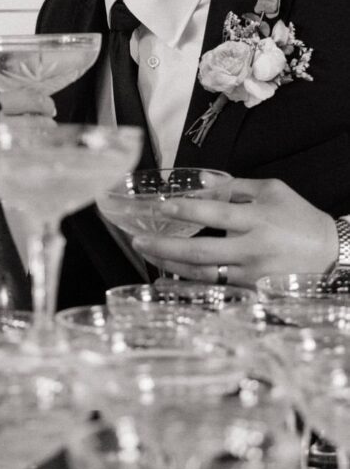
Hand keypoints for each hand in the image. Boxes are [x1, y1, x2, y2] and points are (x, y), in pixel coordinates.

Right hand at [0, 88, 55, 196]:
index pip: (26, 100)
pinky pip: (20, 163)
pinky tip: (25, 155)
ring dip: (40, 141)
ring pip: (31, 143)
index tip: (47, 106)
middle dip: (45, 123)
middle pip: (35, 122)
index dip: (42, 102)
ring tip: (40, 139)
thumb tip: (18, 104)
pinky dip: (26, 158)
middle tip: (47, 122)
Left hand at [131, 177, 338, 285]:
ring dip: (171, 265)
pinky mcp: (251, 290)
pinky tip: (169, 275)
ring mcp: (251, 273)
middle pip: (201, 251)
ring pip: (204, 273)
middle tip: (138, 240)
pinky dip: (189, 281)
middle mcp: (253, 248)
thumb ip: (233, 186)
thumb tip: (199, 179)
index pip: (216, 213)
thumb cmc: (299, 219)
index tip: (162, 207)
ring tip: (148, 255)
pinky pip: (215, 286)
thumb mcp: (272, 191)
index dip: (187, 209)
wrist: (330, 254)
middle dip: (165, 246)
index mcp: (258, 218)